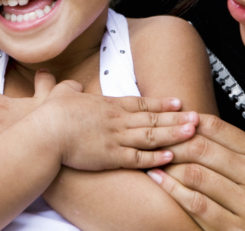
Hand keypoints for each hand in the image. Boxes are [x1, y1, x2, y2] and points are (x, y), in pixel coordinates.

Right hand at [30, 81, 199, 171]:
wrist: (47, 132)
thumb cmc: (51, 114)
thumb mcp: (62, 93)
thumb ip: (71, 88)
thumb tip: (72, 85)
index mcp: (107, 104)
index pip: (141, 102)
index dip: (161, 103)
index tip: (178, 101)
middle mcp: (117, 120)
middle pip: (153, 118)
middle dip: (177, 118)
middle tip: (198, 117)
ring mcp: (117, 138)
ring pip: (152, 136)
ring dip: (174, 134)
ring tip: (193, 133)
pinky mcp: (112, 157)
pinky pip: (139, 159)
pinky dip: (156, 158)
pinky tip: (171, 156)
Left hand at [147, 114, 244, 230]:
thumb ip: (239, 147)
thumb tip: (199, 126)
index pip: (218, 128)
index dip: (188, 122)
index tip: (172, 120)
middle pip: (201, 149)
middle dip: (172, 141)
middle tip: (156, 138)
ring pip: (194, 174)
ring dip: (168, 164)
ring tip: (153, 157)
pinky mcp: (233, 229)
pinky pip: (194, 204)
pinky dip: (172, 189)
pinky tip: (160, 179)